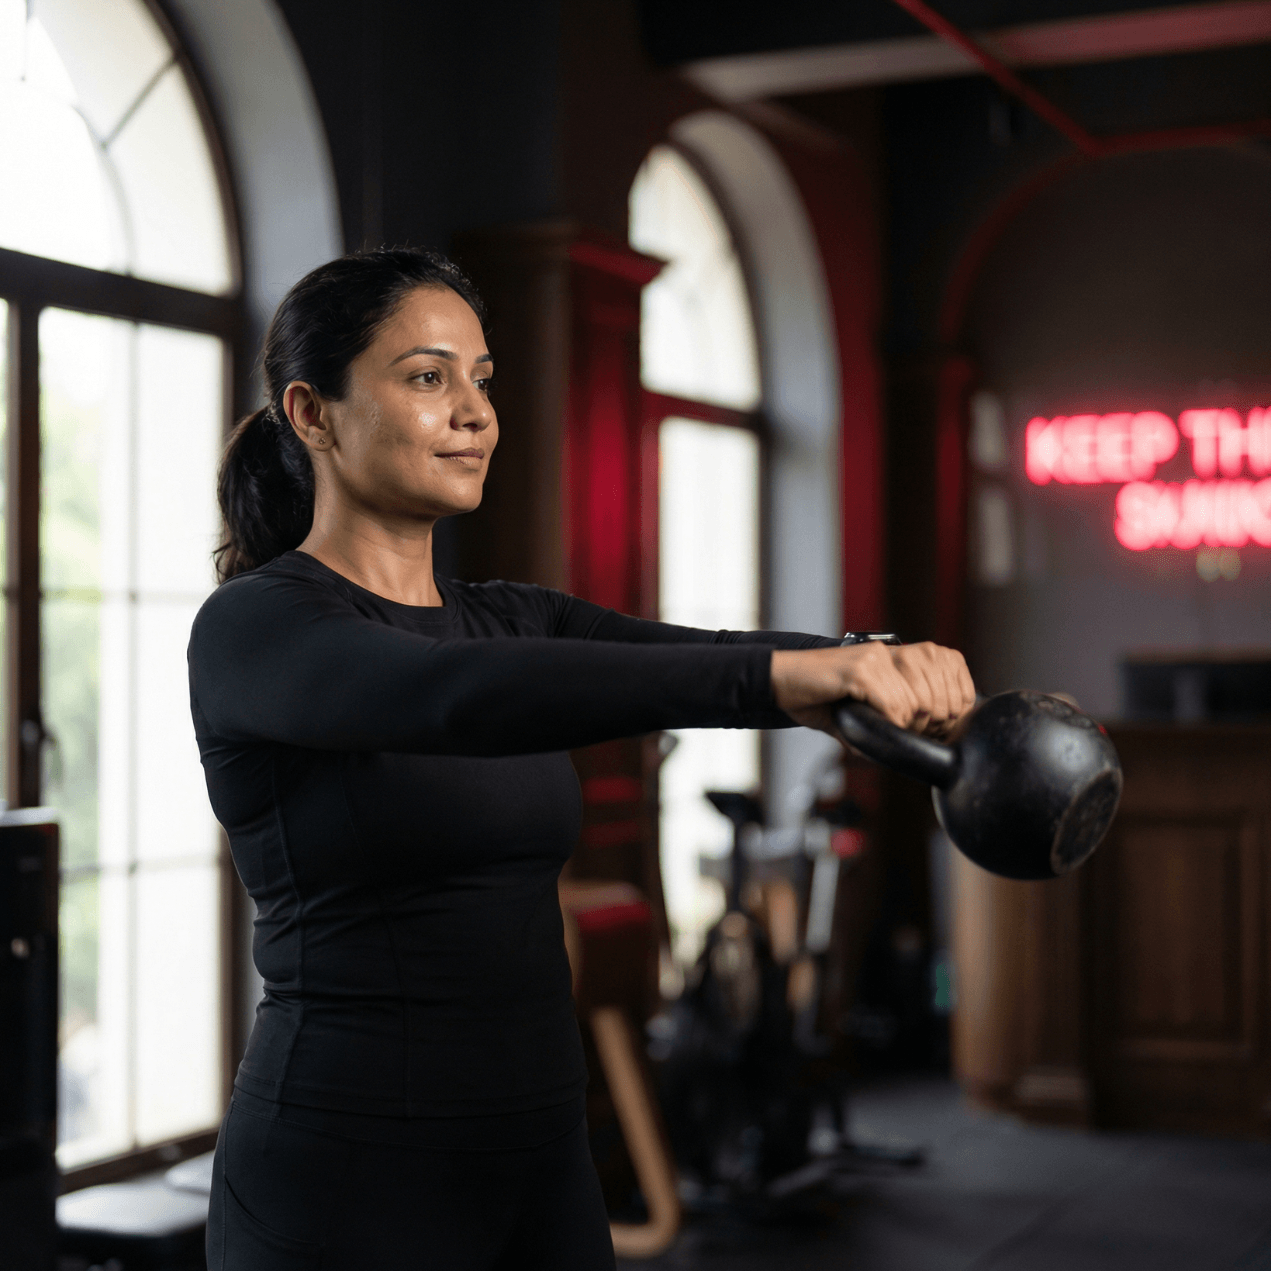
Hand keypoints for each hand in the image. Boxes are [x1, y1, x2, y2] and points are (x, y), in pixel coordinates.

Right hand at [770, 641, 975, 741]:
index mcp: (896, 655)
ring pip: (914, 703)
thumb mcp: (861, 705)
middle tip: (908, 735)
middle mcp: (889, 652)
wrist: (780, 682)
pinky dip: (886, 722)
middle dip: (926, 724)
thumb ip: (887, 717)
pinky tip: (869, 719)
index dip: (946, 706)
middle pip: (934, 695)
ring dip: (903, 725)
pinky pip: (891, 706)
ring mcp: (874, 659)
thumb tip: (911, 748)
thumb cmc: (816, 696)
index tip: (932, 728)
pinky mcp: (859, 670)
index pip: (948, 672)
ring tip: (884, 727)